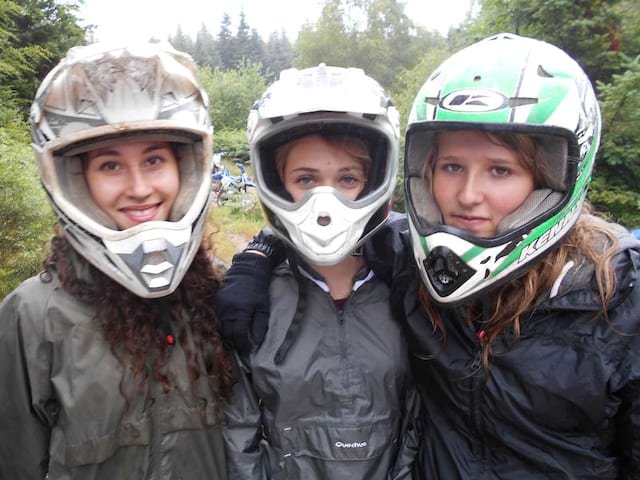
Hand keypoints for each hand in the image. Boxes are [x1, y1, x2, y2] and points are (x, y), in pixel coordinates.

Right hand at [215, 234, 282, 352]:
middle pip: (227, 333)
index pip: (238, 335)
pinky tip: (233, 327)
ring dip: (229, 334)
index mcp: (239, 311)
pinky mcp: (217, 300)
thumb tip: (256, 342)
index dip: (243, 345)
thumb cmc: (259, 288)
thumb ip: (260, 326)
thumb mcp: (263, 307)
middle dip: (235, 342)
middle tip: (243, 346)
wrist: (248, 269)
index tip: (249, 350)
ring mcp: (220, 304)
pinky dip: (225, 325)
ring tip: (238, 338)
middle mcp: (226, 309)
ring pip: (221, 327)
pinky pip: (219, 318)